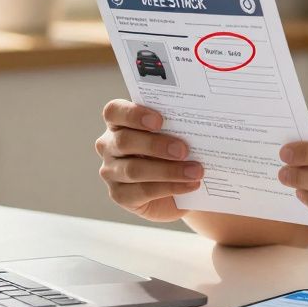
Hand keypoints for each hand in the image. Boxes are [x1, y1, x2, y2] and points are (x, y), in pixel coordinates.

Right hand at [95, 99, 202, 221]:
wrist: (178, 186)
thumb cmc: (174, 150)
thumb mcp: (174, 134)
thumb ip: (176, 126)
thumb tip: (198, 123)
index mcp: (118, 122)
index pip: (114, 112)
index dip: (133, 114)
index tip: (160, 120)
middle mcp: (109, 145)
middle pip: (124, 141)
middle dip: (155, 145)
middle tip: (184, 149)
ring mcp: (111, 171)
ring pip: (134, 170)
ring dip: (168, 170)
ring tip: (195, 171)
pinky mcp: (119, 195)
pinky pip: (143, 191)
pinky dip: (170, 187)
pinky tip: (191, 184)